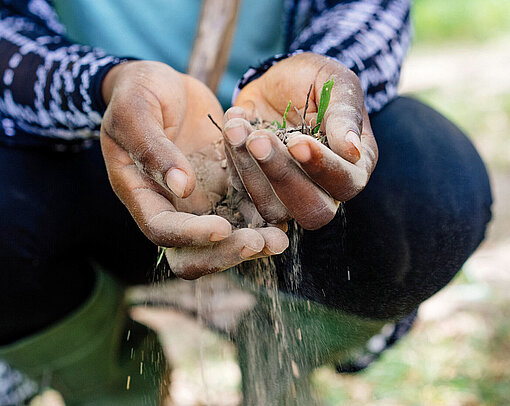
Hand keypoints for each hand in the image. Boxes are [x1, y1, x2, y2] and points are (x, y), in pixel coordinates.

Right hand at [100, 61, 287, 278]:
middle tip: (259, 243)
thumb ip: (153, 148)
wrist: (165, 84)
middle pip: (194, 252)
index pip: (163, 230)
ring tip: (280, 237)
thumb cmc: (140, 91)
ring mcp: (202, 199)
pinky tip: (286, 214)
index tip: (222, 228)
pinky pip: (247, 210)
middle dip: (226, 253)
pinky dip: (265, 216)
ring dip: (253, 243)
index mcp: (141, 193)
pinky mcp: (227, 186)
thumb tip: (182, 189)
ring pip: (226, 239)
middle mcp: (173, 206)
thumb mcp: (136, 111)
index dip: (191, 236)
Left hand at [223, 52, 377, 229]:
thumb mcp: (335, 84)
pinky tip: (232, 125)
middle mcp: (326, 189)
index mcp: (354, 166)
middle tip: (258, 140)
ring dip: (250, 171)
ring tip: (237, 128)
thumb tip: (353, 151)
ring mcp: (289, 195)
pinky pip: (243, 193)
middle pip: (311, 210)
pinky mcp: (259, 190)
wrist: (278, 82)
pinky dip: (233, 161)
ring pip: (273, 209)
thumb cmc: (314, 81)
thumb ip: (345, 114)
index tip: (297, 141)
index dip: (322, 167)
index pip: (346, 183)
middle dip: (282, 175)